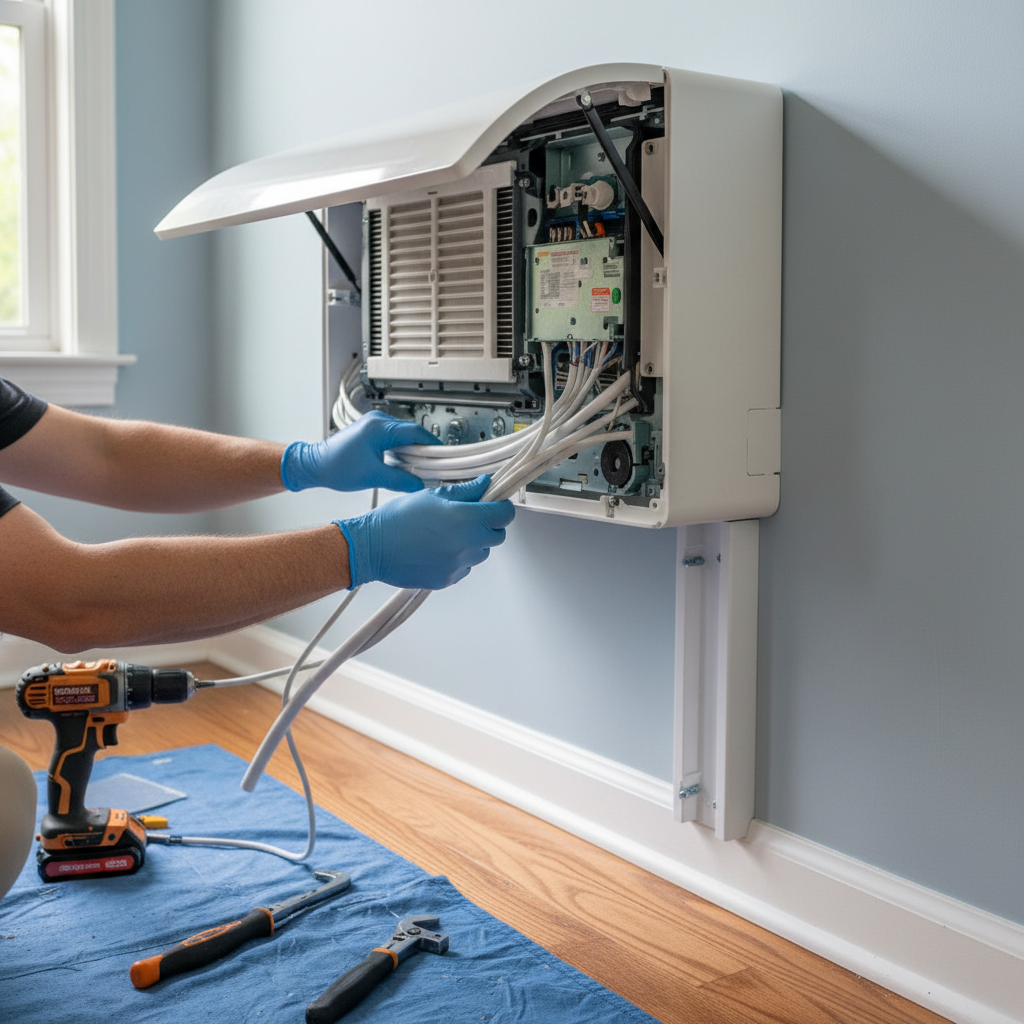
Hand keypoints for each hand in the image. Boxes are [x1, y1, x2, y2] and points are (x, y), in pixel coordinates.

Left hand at [281, 411, 440, 493]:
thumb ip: (401, 480)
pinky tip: (405, 465)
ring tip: (420, 468)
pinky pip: (394, 440)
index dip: (432, 445)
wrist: (314, 465)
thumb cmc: (335, 467)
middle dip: (424, 450)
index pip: (416, 433)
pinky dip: (402, 452)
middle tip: (435, 466)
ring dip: (413, 452)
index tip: (444, 456)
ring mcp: (373, 426)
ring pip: (404, 437)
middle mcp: (377, 421)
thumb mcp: (373, 477)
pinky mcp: (371, 434)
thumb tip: (419, 484)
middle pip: (412, 433)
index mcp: (378, 427)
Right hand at [335, 476, 514, 589]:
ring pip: (481, 553)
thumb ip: (464, 491)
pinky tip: (437, 548)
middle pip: (497, 536)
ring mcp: (458, 565)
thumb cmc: (397, 518)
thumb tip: (485, 484)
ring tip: (447, 534)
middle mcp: (467, 544)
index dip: (501, 507)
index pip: (504, 515)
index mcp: (466, 519)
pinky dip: (458, 558)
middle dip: (489, 525)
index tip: (493, 504)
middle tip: (470, 517)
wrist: (372, 547)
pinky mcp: (448, 579)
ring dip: (473, 543)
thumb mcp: (432, 496)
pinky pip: (464, 567)